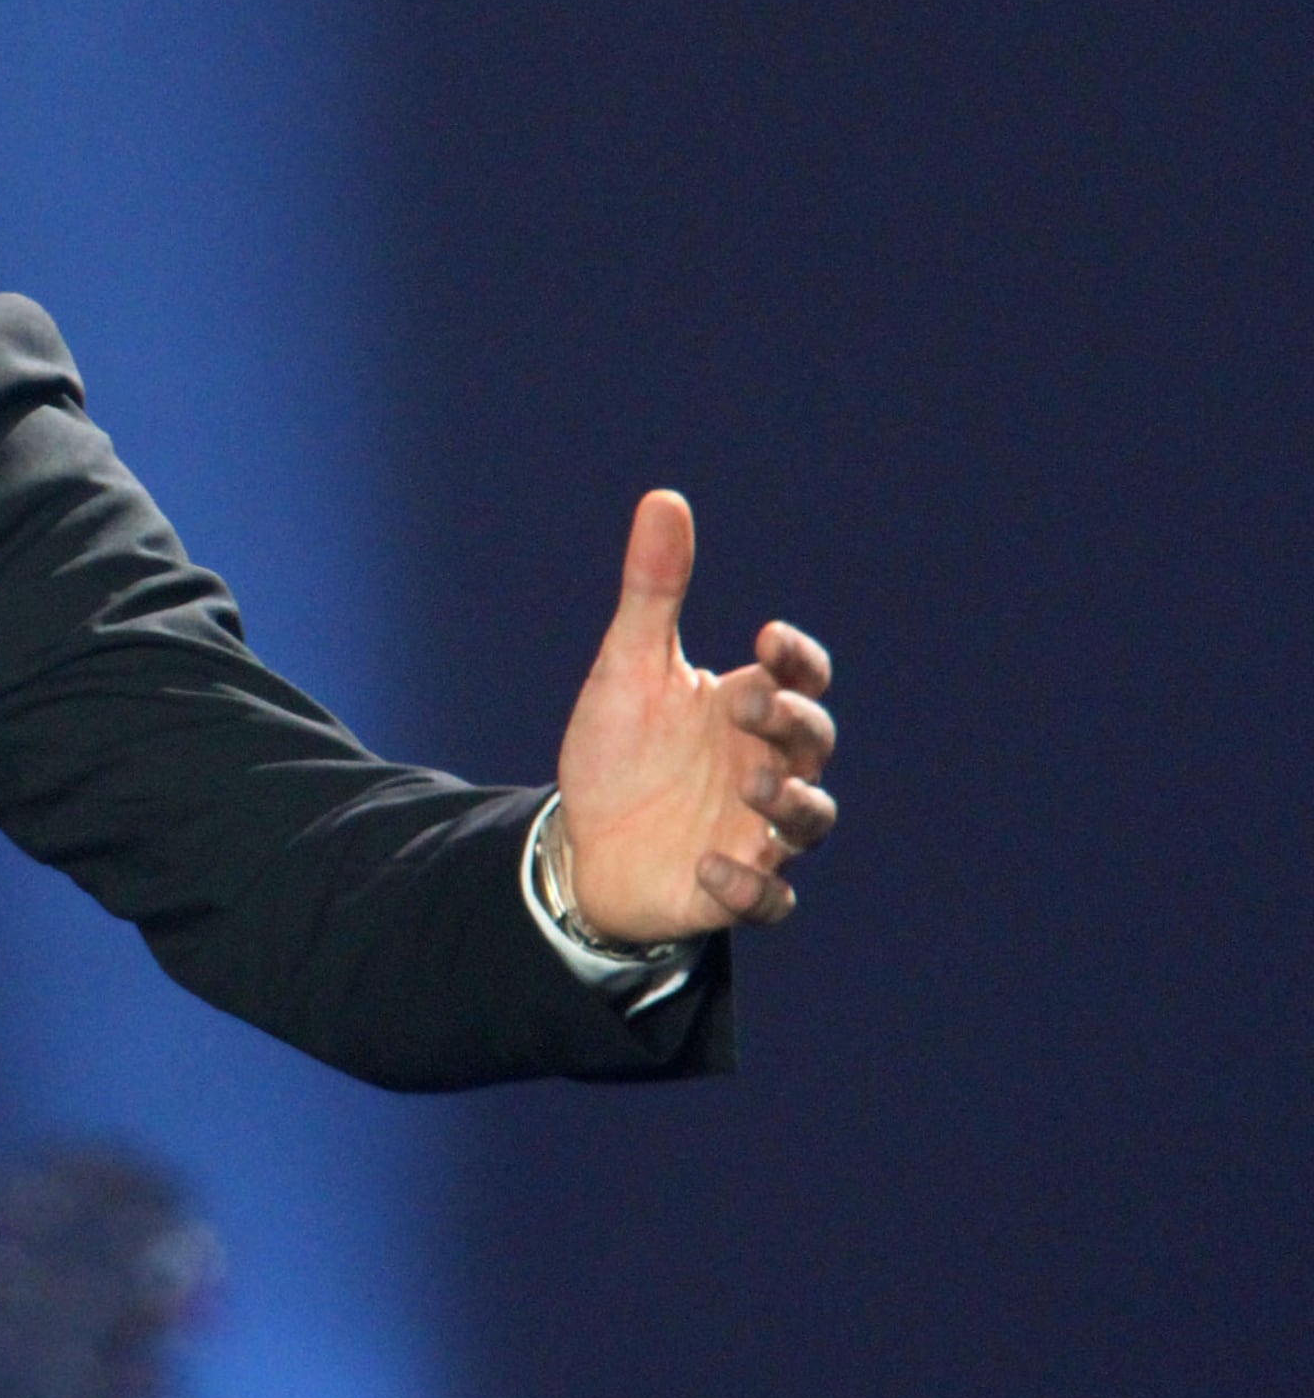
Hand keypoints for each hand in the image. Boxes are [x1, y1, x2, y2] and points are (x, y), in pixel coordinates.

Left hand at [554, 490, 837, 943]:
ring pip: (811, 821)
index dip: (799, 660)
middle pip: (814, 744)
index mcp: (749, 709)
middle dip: (791, 724)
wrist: (583, 838)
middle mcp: (767, 768)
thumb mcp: (628, 666)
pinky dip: (749, 887)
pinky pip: (768, 898)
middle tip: (748, 705)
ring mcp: (757, 832)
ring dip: (793, 804)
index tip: (766, 638)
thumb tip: (664, 498)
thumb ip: (652, 592)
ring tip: (751, 787)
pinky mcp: (732, 888)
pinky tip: (708, 867)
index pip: (802, 678)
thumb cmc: (621, 749)